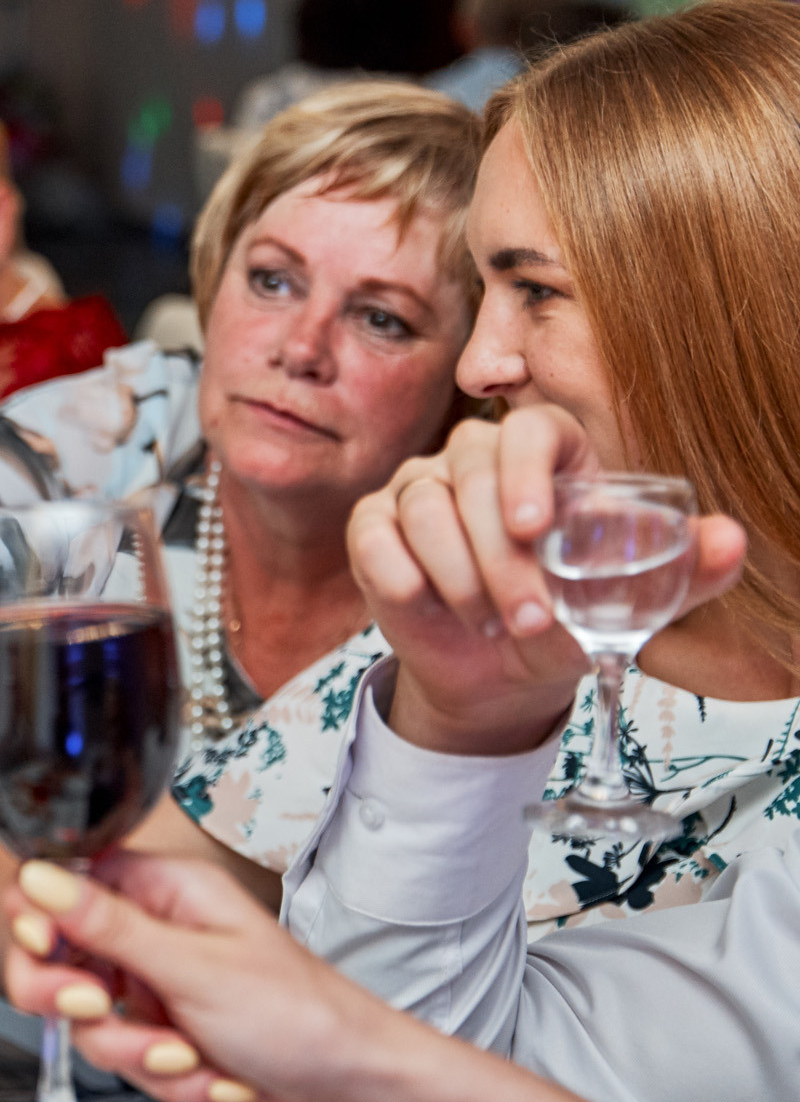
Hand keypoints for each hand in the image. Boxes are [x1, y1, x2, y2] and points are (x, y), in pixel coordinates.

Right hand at [0, 851, 402, 1101]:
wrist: (351, 1092)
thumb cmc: (301, 1017)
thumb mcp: (193, 967)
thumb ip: (107, 925)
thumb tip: (38, 877)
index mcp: (163, 890)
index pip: (62, 882)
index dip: (40, 919)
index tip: (46, 950)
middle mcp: (153, 931)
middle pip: (57, 954)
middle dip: (75, 998)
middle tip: (101, 1008)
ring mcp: (156, 985)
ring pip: (86, 1018)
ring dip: (133, 1049)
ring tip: (187, 1055)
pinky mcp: (162, 1033)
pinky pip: (121, 1055)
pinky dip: (161, 1076)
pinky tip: (210, 1074)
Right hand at [348, 409, 744, 754]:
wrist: (500, 673)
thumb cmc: (567, 622)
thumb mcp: (632, 604)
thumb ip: (687, 572)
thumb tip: (729, 538)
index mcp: (546, 457)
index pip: (531, 428)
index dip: (528, 470)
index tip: (536, 529)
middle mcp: (475, 461)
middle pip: (473, 470)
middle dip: (500, 555)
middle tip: (530, 616)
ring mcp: (420, 489)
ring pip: (423, 505)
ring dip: (460, 575)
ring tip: (495, 624)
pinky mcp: (374, 527)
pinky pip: (373, 534)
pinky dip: (401, 574)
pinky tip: (431, 606)